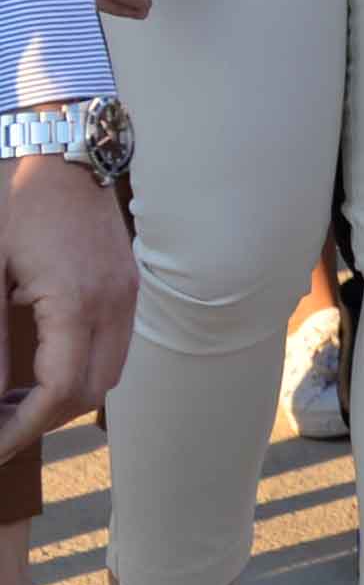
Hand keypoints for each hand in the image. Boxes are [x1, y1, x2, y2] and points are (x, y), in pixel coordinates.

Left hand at [0, 143, 133, 453]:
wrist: (66, 157)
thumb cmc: (19, 209)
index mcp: (76, 301)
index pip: (61, 389)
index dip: (25, 427)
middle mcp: (113, 304)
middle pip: (91, 393)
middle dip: (43, 421)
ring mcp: (127, 296)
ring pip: (108, 375)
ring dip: (64, 399)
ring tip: (14, 403)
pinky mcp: (127, 288)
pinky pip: (113, 349)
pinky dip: (80, 372)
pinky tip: (42, 369)